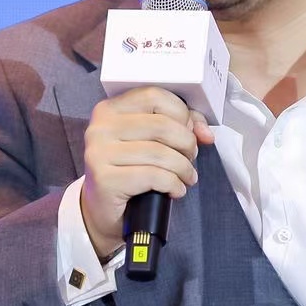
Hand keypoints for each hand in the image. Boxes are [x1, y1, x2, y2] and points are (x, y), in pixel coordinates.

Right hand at [81, 87, 214, 259]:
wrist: (103, 210)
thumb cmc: (129, 171)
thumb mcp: (150, 142)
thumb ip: (179, 126)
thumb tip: (205, 132)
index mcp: (109, 110)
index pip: (154, 96)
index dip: (181, 113)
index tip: (191, 131)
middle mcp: (100, 128)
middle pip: (161, 125)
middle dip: (186, 143)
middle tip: (190, 157)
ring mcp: (99, 153)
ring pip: (160, 153)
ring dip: (183, 168)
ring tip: (187, 177)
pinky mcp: (105, 180)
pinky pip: (154, 176)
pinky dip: (173, 184)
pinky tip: (175, 190)